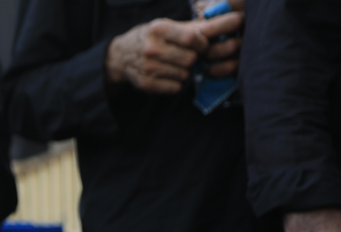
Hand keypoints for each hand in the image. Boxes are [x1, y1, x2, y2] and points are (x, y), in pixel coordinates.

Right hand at [104, 11, 243, 93]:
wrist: (120, 56)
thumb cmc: (151, 37)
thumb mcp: (167, 25)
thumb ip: (195, 26)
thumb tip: (233, 21)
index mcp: (159, 29)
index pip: (193, 38)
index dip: (203, 44)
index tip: (202, 45)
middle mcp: (151, 48)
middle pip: (190, 59)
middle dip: (194, 59)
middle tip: (187, 56)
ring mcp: (147, 67)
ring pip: (184, 75)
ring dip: (184, 71)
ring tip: (174, 65)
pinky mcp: (146, 84)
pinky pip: (175, 87)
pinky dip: (175, 83)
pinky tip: (167, 75)